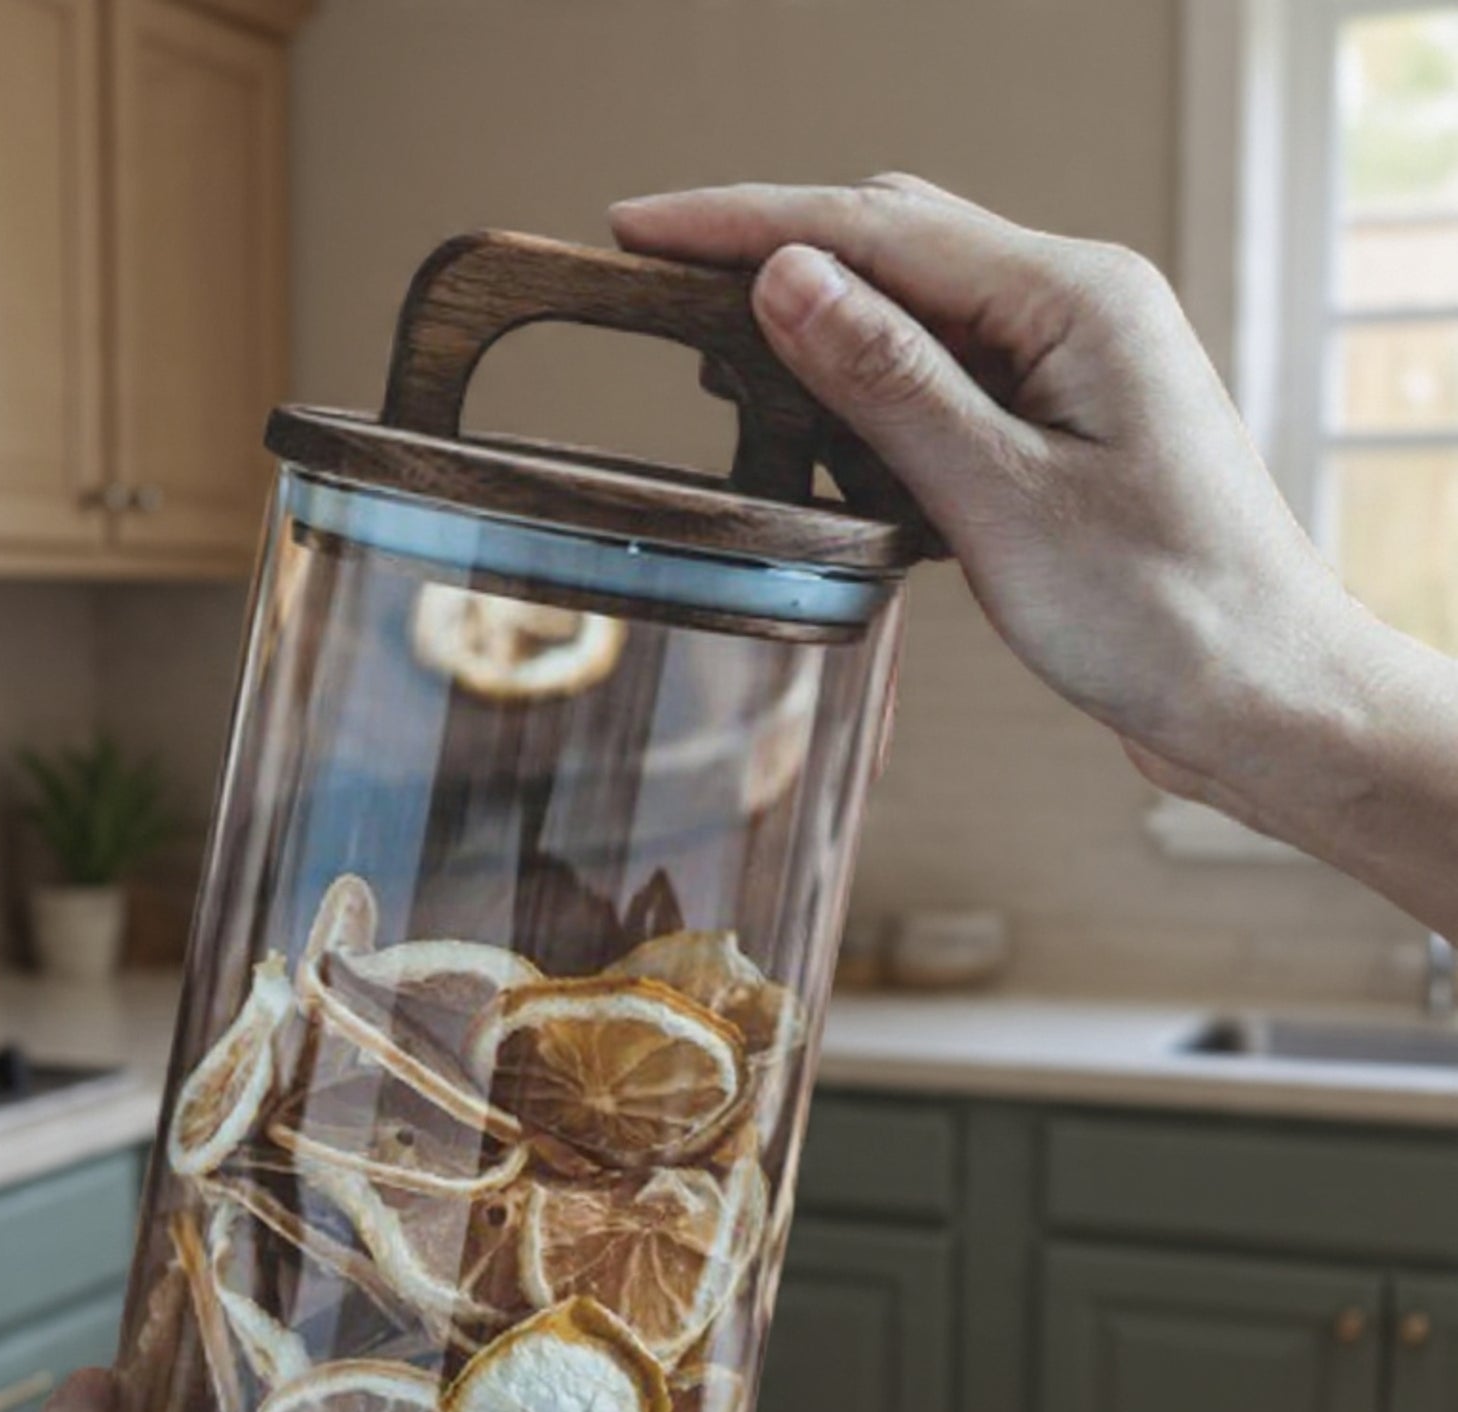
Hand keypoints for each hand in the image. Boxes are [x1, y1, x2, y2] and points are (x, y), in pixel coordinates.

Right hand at [610, 177, 1361, 802]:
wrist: (1260, 699)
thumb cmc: (1162, 609)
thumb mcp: (1002, 496)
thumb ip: (890, 381)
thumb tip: (786, 277)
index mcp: (1074, 298)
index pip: (876, 225)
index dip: (745, 222)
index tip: (639, 229)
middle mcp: (1074, 309)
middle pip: (890, 247)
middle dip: (770, 263)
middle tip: (658, 298)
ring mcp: (1067, 369)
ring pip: (908, 318)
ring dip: (814, 340)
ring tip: (720, 378)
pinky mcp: (1055, 430)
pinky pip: (937, 387)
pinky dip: (863, 406)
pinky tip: (817, 444)